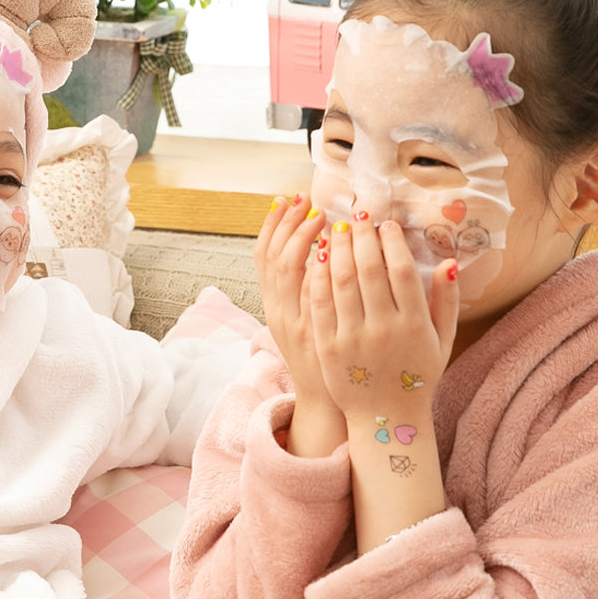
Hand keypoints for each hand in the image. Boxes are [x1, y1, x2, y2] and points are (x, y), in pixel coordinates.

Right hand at [254, 193, 331, 406]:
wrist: (329, 400)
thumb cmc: (324, 355)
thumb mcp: (302, 319)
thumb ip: (305, 284)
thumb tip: (319, 245)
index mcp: (273, 305)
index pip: (263, 256)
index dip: (273, 225)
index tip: (285, 199)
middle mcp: (279, 312)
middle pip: (274, 258)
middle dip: (288, 223)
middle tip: (305, 198)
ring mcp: (297, 323)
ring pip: (290, 271)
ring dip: (303, 239)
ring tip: (323, 216)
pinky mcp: (319, 331)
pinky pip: (314, 295)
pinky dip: (319, 269)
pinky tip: (334, 249)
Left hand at [309, 215, 458, 421]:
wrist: (385, 418)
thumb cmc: (416, 375)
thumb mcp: (442, 341)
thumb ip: (447, 301)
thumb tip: (449, 261)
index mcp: (414, 325)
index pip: (402, 272)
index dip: (392, 243)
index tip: (385, 224)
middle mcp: (383, 329)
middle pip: (369, 270)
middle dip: (362, 238)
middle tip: (357, 216)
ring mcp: (353, 338)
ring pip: (341, 282)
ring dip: (337, 250)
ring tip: (336, 230)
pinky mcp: (328, 347)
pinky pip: (320, 304)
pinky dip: (317, 277)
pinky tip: (318, 257)